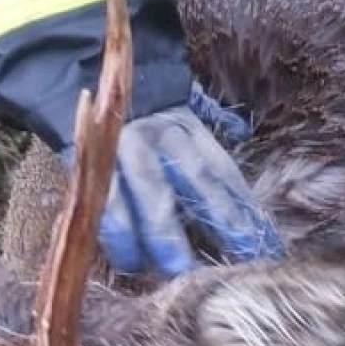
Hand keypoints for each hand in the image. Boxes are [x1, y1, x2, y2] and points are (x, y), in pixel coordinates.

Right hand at [71, 85, 280, 276]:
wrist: (80, 71)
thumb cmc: (142, 109)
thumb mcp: (182, 110)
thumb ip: (213, 127)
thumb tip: (240, 131)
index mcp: (189, 128)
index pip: (223, 171)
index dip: (243, 208)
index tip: (265, 244)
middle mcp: (162, 138)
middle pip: (195, 182)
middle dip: (217, 223)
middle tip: (234, 263)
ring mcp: (126, 151)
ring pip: (149, 198)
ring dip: (163, 239)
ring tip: (177, 274)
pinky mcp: (92, 166)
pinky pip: (106, 206)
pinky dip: (117, 236)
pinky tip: (130, 262)